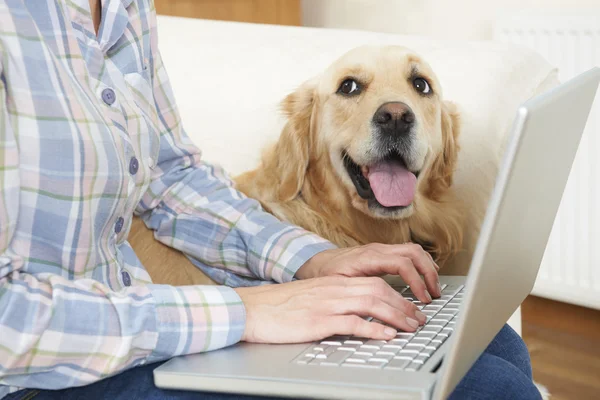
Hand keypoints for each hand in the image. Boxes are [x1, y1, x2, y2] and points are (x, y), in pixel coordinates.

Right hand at [234, 276, 427, 342]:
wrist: (251, 309)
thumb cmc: (277, 307)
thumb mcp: (310, 298)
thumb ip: (332, 302)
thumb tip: (354, 314)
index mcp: (332, 283)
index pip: (373, 283)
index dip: (397, 296)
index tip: (410, 309)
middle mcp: (333, 289)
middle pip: (379, 291)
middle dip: (403, 306)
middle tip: (419, 320)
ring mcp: (327, 304)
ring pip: (372, 303)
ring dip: (396, 316)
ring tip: (411, 328)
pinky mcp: (318, 320)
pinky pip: (353, 322)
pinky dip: (373, 329)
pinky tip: (385, 336)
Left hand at [295, 243, 440, 302]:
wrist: (316, 262)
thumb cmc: (325, 274)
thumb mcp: (337, 285)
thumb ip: (356, 293)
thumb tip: (376, 306)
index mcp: (368, 257)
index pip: (402, 263)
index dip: (416, 281)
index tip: (422, 299)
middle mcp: (377, 249)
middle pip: (414, 253)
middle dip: (428, 273)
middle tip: (434, 295)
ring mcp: (381, 249)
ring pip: (414, 250)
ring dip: (428, 268)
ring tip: (433, 288)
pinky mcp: (383, 252)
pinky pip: (408, 252)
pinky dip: (421, 264)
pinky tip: (425, 277)